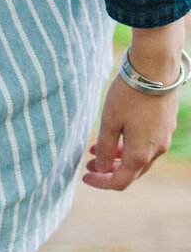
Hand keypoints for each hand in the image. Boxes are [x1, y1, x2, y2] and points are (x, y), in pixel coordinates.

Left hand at [83, 75, 179, 190]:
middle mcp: (157, 150)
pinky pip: (148, 144)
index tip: (84, 177)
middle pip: (132, 172)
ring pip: (140, 157)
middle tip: (89, 164)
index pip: (120, 181)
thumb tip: (103, 168)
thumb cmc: (129, 95)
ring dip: (119, 157)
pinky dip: (130, 146)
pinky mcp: (167, 124)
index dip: (101, 183)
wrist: (156, 68)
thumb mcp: (109, 122)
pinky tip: (117, 135)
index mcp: (141, 154)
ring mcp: (164, 137)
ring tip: (98, 149)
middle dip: (109, 170)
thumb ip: (106, 149)